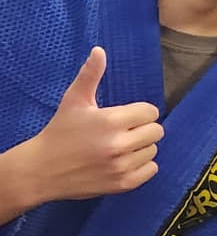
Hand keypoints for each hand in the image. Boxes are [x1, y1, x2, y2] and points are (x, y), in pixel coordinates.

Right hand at [20, 48, 162, 204]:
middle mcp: (119, 144)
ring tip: (120, 147)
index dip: (139, 112)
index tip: (124, 117)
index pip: (150, 111)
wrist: (41, 170)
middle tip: (123, 131)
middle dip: (142, 128)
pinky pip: (151, 170)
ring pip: (153, 150)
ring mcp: (122, 166)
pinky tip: (124, 161)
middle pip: (156, 130)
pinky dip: (142, 166)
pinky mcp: (123, 184)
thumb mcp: (74, 101)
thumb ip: (90, 75)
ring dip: (141, 148)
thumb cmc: (60, 132)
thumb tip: (99, 50)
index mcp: (111, 120)